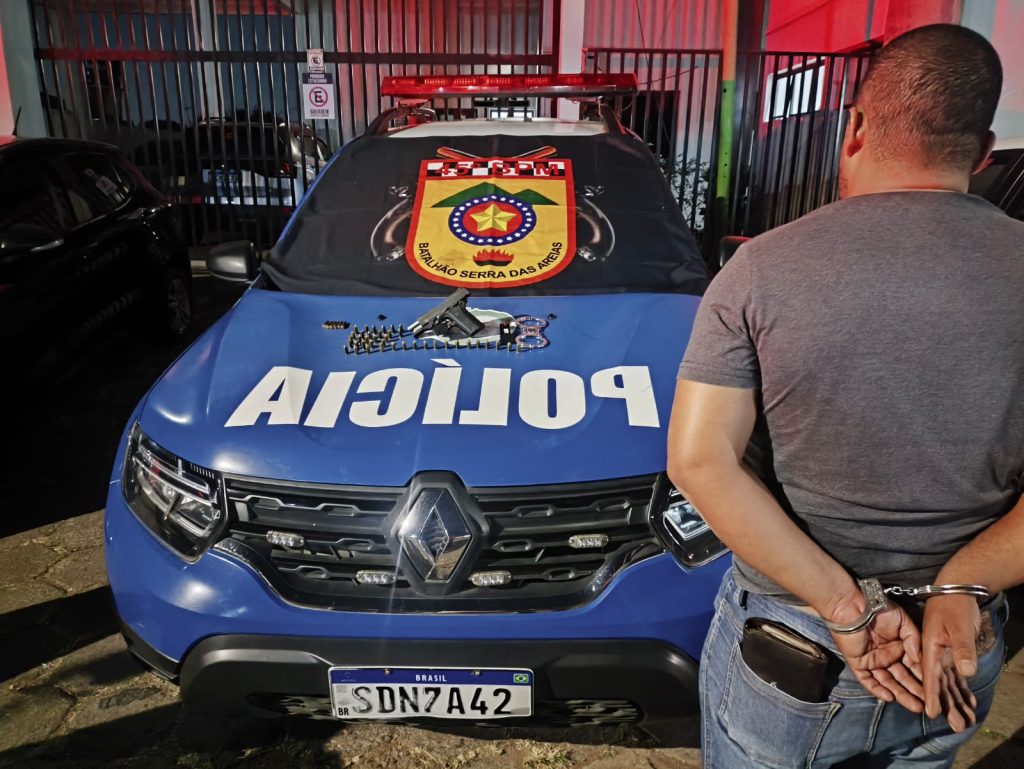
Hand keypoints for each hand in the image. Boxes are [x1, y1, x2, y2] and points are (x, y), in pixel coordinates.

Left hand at [826, 597, 924, 712]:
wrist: (853, 605)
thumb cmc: (879, 609)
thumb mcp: (903, 621)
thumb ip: (914, 639)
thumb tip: (920, 658)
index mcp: (899, 647)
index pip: (914, 667)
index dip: (924, 678)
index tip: (937, 690)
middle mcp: (887, 656)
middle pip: (903, 678)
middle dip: (915, 692)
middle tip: (929, 705)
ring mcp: (872, 661)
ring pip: (888, 682)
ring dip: (901, 695)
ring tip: (915, 706)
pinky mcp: (858, 663)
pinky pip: (868, 680)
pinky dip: (877, 690)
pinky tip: (889, 698)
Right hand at [922, 595, 981, 732]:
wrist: (956, 589)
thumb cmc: (954, 606)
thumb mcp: (959, 627)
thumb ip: (962, 649)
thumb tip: (966, 672)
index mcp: (929, 649)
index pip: (930, 676)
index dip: (931, 695)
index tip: (932, 713)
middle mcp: (933, 655)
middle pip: (939, 684)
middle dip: (948, 706)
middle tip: (957, 727)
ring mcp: (942, 655)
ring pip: (948, 683)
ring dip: (956, 702)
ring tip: (965, 721)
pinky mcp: (952, 653)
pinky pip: (956, 676)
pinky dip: (961, 689)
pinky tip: (968, 703)